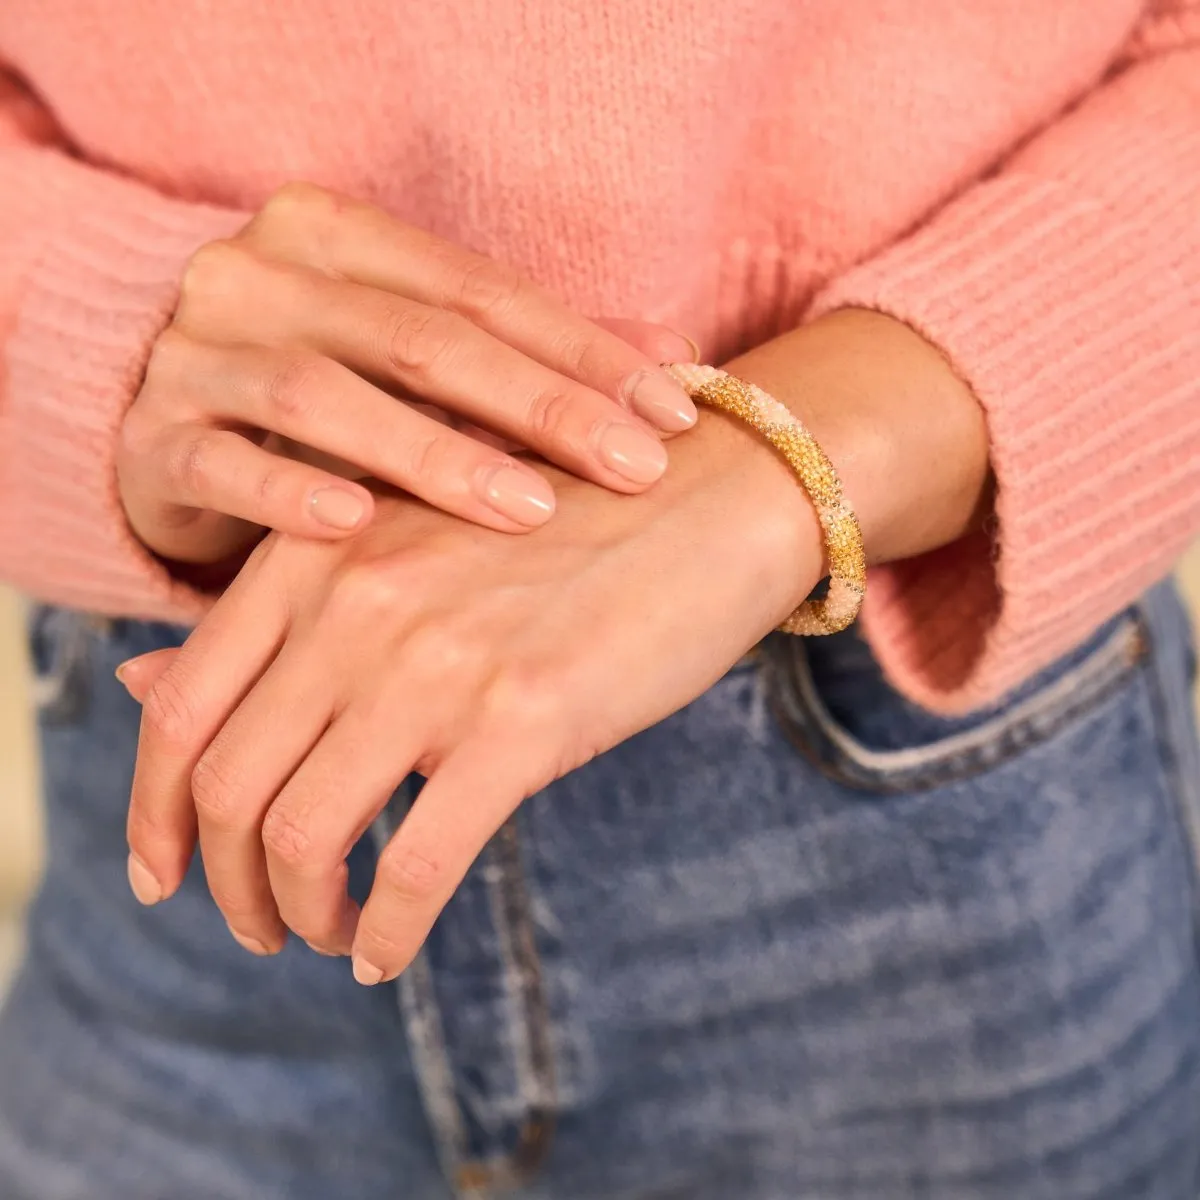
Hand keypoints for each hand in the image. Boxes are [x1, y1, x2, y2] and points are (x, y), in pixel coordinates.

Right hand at [117, 181, 698, 564]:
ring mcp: (196, 354)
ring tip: (528, 511)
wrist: (158, 415)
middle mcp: (260, 274)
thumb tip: (676, 358)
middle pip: (419, 337)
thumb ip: (530, 352)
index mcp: (336, 237)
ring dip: (432, 454)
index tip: (674, 414)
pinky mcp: (150, 439)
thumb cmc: (324, 387)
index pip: (482, 291)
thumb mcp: (420, 359)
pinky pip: (220, 463)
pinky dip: (288, 493)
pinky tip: (359, 526)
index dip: (584, 350)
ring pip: (322, 394)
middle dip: (536, 407)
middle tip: (631, 469)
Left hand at [120, 310, 989, 982]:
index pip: (179, 708)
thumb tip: (138, 691)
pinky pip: (417, 865)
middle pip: (227, 789)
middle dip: (229, 886)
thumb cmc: (559, 525)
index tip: (165, 877)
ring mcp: (435, 661)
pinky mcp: (522, 719)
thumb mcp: (402, 545)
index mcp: (315, 554)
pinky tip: (392, 950)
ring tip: (332, 937)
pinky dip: (389, 931)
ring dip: (299, 916)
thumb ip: (275, 619)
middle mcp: (355, 603)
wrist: (705, 496)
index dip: (152, 812)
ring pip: (304, 838)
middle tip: (262, 927)